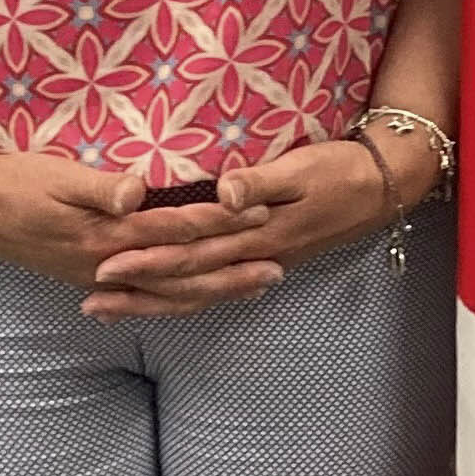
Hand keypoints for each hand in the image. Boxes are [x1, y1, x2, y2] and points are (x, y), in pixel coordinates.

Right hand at [0, 144, 271, 294]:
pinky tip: (200, 298)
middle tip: (278, 267)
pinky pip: (146, 297)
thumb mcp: (55, 176)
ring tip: (255, 287)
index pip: (175, 229)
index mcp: (105, 234)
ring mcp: (100, 274)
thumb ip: (98, 186)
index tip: (259, 212)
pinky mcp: (92, 275)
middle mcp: (108, 262)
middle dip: (231, 271)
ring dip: (213, 290)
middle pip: (181, 273)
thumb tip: (137, 190)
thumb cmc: (15, 181)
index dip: (219, 221)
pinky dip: (177, 299)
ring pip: (168, 292)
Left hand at [81, 135, 409, 318]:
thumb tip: (222, 193)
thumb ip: (260, 182)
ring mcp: (261, 261)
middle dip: (138, 290)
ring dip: (154, 301)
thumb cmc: (340, 169)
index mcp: (257, 231)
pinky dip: (187, 298)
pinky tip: (165, 303)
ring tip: (111, 308)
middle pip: (187, 279)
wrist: (383, 186)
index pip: (192, 249)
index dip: (148, 257)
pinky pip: (218, 288)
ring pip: (199, 291)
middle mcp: (254, 255)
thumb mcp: (302, 167)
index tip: (106, 263)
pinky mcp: (266, 258)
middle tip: (91, 297)